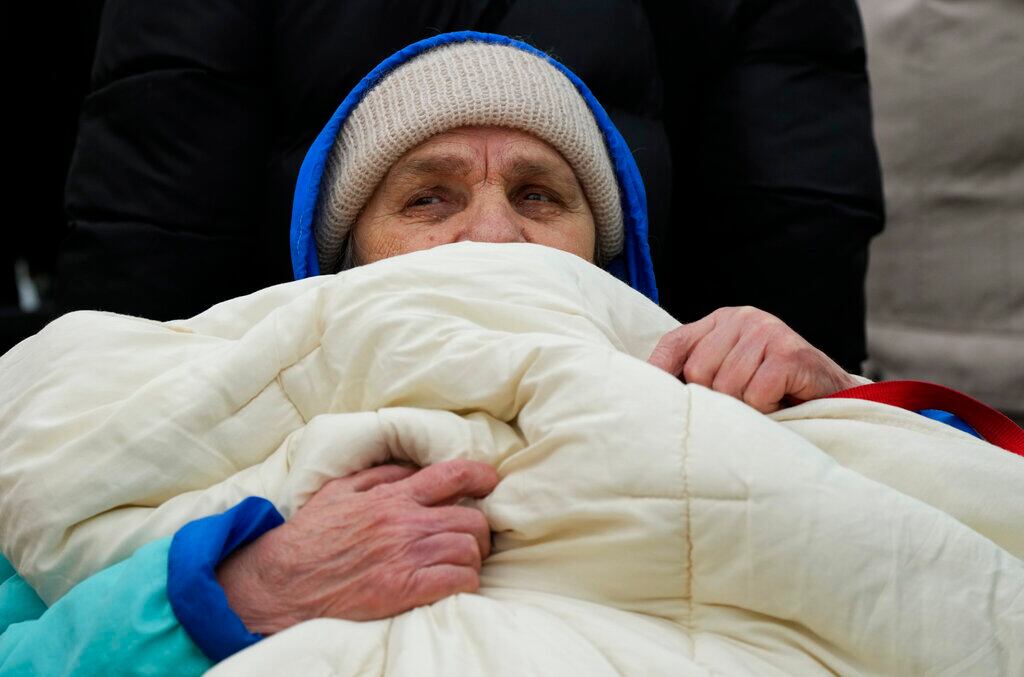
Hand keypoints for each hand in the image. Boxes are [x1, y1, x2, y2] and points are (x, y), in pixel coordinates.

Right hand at [216, 459, 498, 633]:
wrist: (281, 582)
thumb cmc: (309, 537)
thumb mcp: (339, 491)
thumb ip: (379, 476)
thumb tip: (412, 467)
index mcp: (391, 497)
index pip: (452, 474)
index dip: (482, 476)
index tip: (491, 483)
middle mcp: (404, 523)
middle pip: (471, 518)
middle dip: (480, 529)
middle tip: (473, 540)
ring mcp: (405, 557)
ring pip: (469, 549)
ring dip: (472, 559)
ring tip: (462, 564)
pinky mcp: (403, 589)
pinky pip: (456, 581)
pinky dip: (465, 582)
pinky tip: (454, 585)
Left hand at [648, 306, 858, 412]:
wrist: (831, 394)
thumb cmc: (773, 388)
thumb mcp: (728, 373)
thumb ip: (695, 372)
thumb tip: (646, 392)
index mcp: (720, 320)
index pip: (673, 344)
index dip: (658, 374)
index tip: (652, 401)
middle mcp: (741, 317)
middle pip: (697, 374)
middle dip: (716, 400)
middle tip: (742, 402)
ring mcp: (766, 331)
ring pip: (726, 388)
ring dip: (745, 407)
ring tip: (764, 401)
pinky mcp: (788, 352)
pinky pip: (755, 395)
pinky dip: (766, 409)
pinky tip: (781, 401)